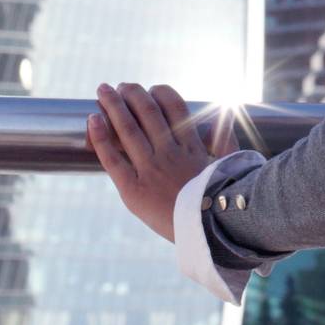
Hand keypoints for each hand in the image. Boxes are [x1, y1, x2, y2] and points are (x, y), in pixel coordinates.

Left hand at [86, 81, 235, 242]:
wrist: (211, 238)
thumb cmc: (224, 205)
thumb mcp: (231, 167)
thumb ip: (226, 137)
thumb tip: (228, 110)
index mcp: (192, 147)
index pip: (174, 106)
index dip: (161, 93)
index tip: (153, 89)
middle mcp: (169, 153)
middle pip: (147, 111)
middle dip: (132, 93)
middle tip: (122, 86)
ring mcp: (150, 170)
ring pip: (127, 128)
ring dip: (113, 104)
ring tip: (103, 89)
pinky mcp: (133, 190)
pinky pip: (112, 158)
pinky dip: (100, 136)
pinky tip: (92, 118)